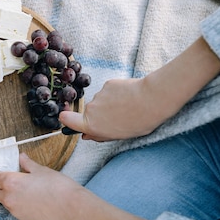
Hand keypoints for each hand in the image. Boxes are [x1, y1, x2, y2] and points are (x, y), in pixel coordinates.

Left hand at [0, 153, 84, 219]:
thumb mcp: (42, 170)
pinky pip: (16, 212)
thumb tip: (21, 158)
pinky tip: (33, 202)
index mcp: (11, 182)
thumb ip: (27, 164)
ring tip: (23, 191)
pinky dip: (20, 206)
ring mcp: (15, 212)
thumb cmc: (58, 186)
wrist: (72, 209)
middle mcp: (9, 198)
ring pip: (3, 203)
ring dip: (7, 196)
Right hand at [61, 37, 219, 141]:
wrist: (152, 100)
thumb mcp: (119, 135)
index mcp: (92, 126)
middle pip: (89, 112)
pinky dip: (116, 94)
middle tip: (118, 118)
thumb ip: (100, 135)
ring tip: (127, 107)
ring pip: (101, 101)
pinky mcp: (107, 84)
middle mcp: (91, 110)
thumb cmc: (139, 121)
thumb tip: (86, 135)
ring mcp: (98, 96)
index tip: (66, 119)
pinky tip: (129, 97)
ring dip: (110, 104)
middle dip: (99, 114)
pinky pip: (108, 91)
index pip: (67, 120)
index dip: (66, 120)